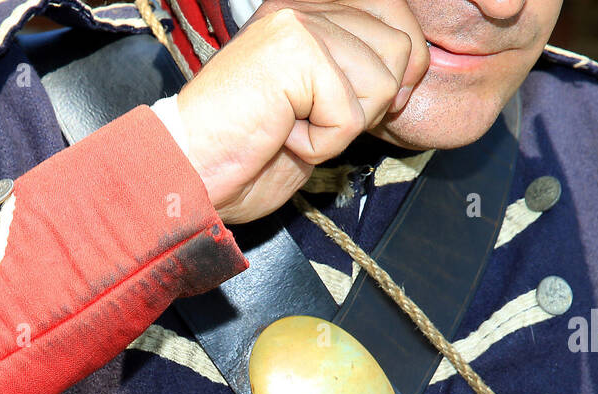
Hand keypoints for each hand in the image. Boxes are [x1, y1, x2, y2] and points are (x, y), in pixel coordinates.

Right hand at [175, 0, 428, 223]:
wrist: (187, 172)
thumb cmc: (242, 153)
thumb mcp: (315, 105)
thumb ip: (355, 76)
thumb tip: (410, 70)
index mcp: (310, 12)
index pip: (397, 17)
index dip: (401, 72)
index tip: (363, 109)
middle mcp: (304, 6)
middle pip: (401, 49)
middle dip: (371, 104)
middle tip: (316, 122)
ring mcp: (298, 22)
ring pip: (381, 83)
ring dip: (342, 127)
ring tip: (292, 128)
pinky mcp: (294, 51)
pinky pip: (349, 114)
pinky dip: (322, 145)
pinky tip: (282, 137)